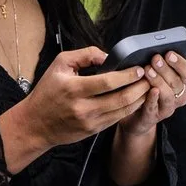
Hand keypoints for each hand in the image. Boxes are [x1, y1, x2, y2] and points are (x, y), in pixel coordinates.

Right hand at [0, 46, 149, 170]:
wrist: (35, 124)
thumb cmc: (47, 91)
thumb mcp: (60, 64)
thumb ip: (85, 55)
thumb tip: (108, 55)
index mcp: (74, 89)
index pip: (108, 82)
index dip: (128, 75)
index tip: (139, 69)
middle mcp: (83, 107)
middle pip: (121, 98)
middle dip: (140, 87)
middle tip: (150, 77)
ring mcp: (89, 121)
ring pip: (123, 111)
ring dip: (140, 98)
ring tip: (148, 87)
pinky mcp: (93, 130)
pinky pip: (117, 119)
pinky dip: (130, 109)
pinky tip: (137, 99)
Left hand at [126, 52, 185, 128]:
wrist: (134, 116)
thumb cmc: (145, 90)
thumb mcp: (153, 75)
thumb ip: (156, 65)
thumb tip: (150, 49)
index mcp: (181, 83)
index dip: (179, 62)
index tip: (169, 53)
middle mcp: (178, 96)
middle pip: (177, 82)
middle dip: (166, 69)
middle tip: (155, 59)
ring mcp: (167, 108)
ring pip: (169, 94)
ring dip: (159, 81)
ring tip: (148, 71)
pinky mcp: (153, 117)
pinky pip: (154, 107)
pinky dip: (152, 98)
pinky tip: (150, 90)